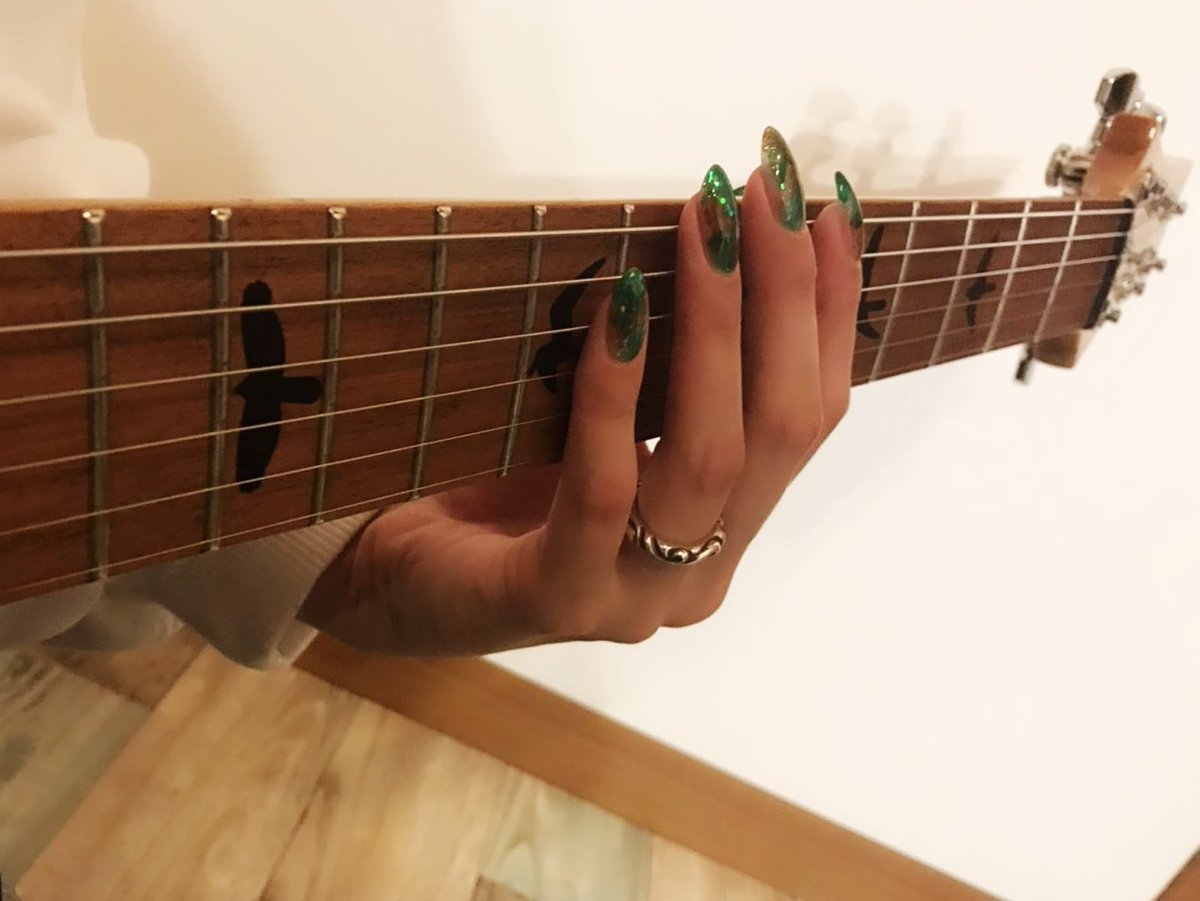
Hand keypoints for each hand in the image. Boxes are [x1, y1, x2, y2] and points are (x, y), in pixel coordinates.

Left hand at [300, 136, 862, 655]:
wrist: (378, 585)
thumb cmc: (490, 489)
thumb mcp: (598, 422)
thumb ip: (664, 377)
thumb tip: (717, 238)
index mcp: (722, 533)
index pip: (806, 418)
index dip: (826, 312)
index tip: (823, 208)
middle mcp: (697, 574)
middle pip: (781, 431)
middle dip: (785, 300)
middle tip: (763, 193)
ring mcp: (632, 598)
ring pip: (711, 460)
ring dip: (716, 329)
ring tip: (703, 228)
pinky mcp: (554, 601)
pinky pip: (602, 491)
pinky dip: (616, 395)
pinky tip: (621, 314)